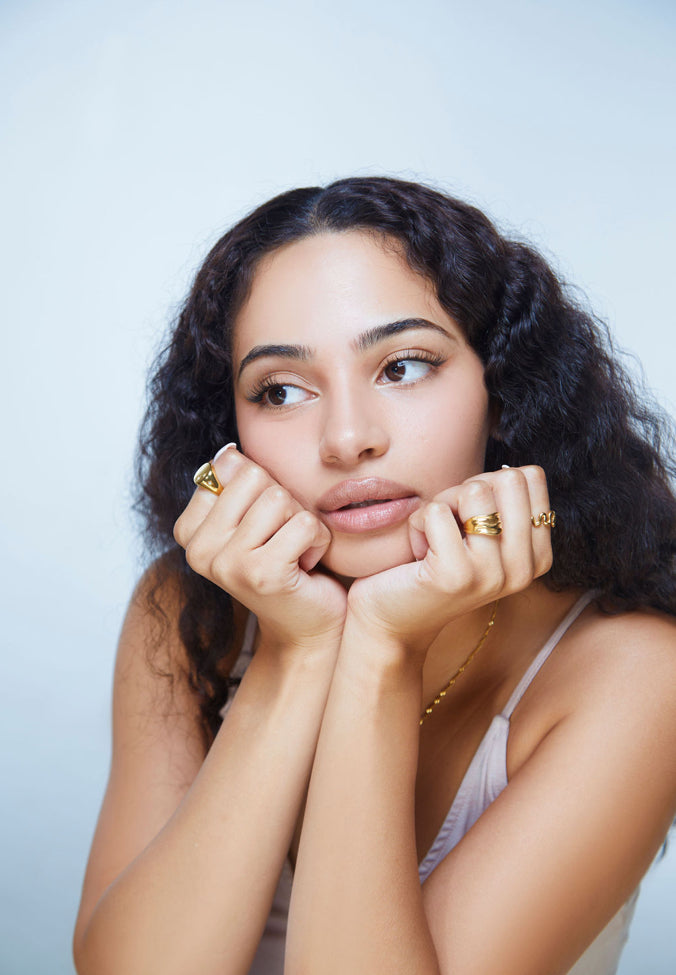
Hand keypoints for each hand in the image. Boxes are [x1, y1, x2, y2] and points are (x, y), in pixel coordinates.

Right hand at [174, 447, 347, 650]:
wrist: (305, 625)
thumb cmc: (284, 562)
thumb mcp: (254, 517)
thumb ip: (237, 482)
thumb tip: (228, 452)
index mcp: (188, 531)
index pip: (231, 467)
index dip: (262, 489)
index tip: (262, 528)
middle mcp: (198, 549)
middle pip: (255, 478)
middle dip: (283, 503)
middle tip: (282, 540)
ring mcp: (227, 564)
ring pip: (279, 499)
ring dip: (302, 522)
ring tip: (294, 552)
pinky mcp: (262, 574)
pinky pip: (303, 523)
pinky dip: (318, 539)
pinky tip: (307, 566)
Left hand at [347, 466, 552, 655]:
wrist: (392, 622)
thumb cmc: (432, 565)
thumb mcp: (480, 535)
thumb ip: (502, 506)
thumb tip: (509, 470)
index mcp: (536, 556)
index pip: (531, 478)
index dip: (489, 485)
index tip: (470, 519)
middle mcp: (523, 569)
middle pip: (508, 479)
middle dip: (466, 490)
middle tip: (449, 526)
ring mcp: (492, 574)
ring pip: (474, 491)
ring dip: (441, 505)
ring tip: (433, 540)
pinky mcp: (456, 575)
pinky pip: (437, 511)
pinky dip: (417, 523)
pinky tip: (417, 554)